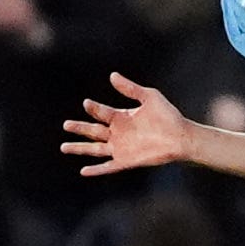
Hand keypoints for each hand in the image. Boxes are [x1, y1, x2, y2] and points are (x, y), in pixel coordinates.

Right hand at [64, 72, 193, 174]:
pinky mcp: (126, 161)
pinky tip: (83, 170)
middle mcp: (118, 133)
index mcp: (122, 117)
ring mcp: (121, 148)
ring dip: (79, 148)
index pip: (102, 112)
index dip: (94, 108)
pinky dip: (96, 169)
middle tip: (65, 125)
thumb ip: (130, 88)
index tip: (86, 103)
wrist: (181, 137)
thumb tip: (112, 75)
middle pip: (93, 131)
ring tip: (63, 147)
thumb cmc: (168, 116)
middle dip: (79, 128)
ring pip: (95, 149)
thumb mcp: (149, 97)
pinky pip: (108, 166)